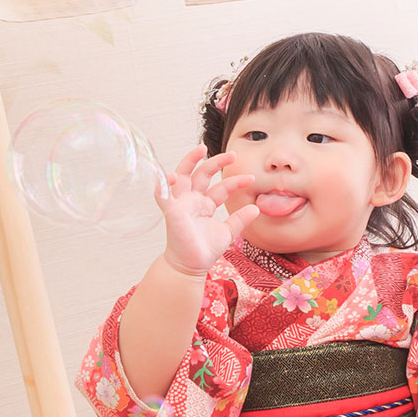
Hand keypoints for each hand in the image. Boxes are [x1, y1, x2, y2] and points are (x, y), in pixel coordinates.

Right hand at [158, 144, 258, 276]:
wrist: (191, 267)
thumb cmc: (204, 250)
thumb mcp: (227, 232)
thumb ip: (239, 220)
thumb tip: (255, 208)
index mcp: (205, 204)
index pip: (221, 187)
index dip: (236, 182)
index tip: (252, 179)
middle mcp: (193, 200)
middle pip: (202, 174)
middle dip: (216, 162)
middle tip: (233, 154)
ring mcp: (181, 204)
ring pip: (182, 175)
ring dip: (190, 161)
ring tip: (201, 149)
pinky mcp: (172, 212)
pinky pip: (162, 195)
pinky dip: (162, 185)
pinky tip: (168, 176)